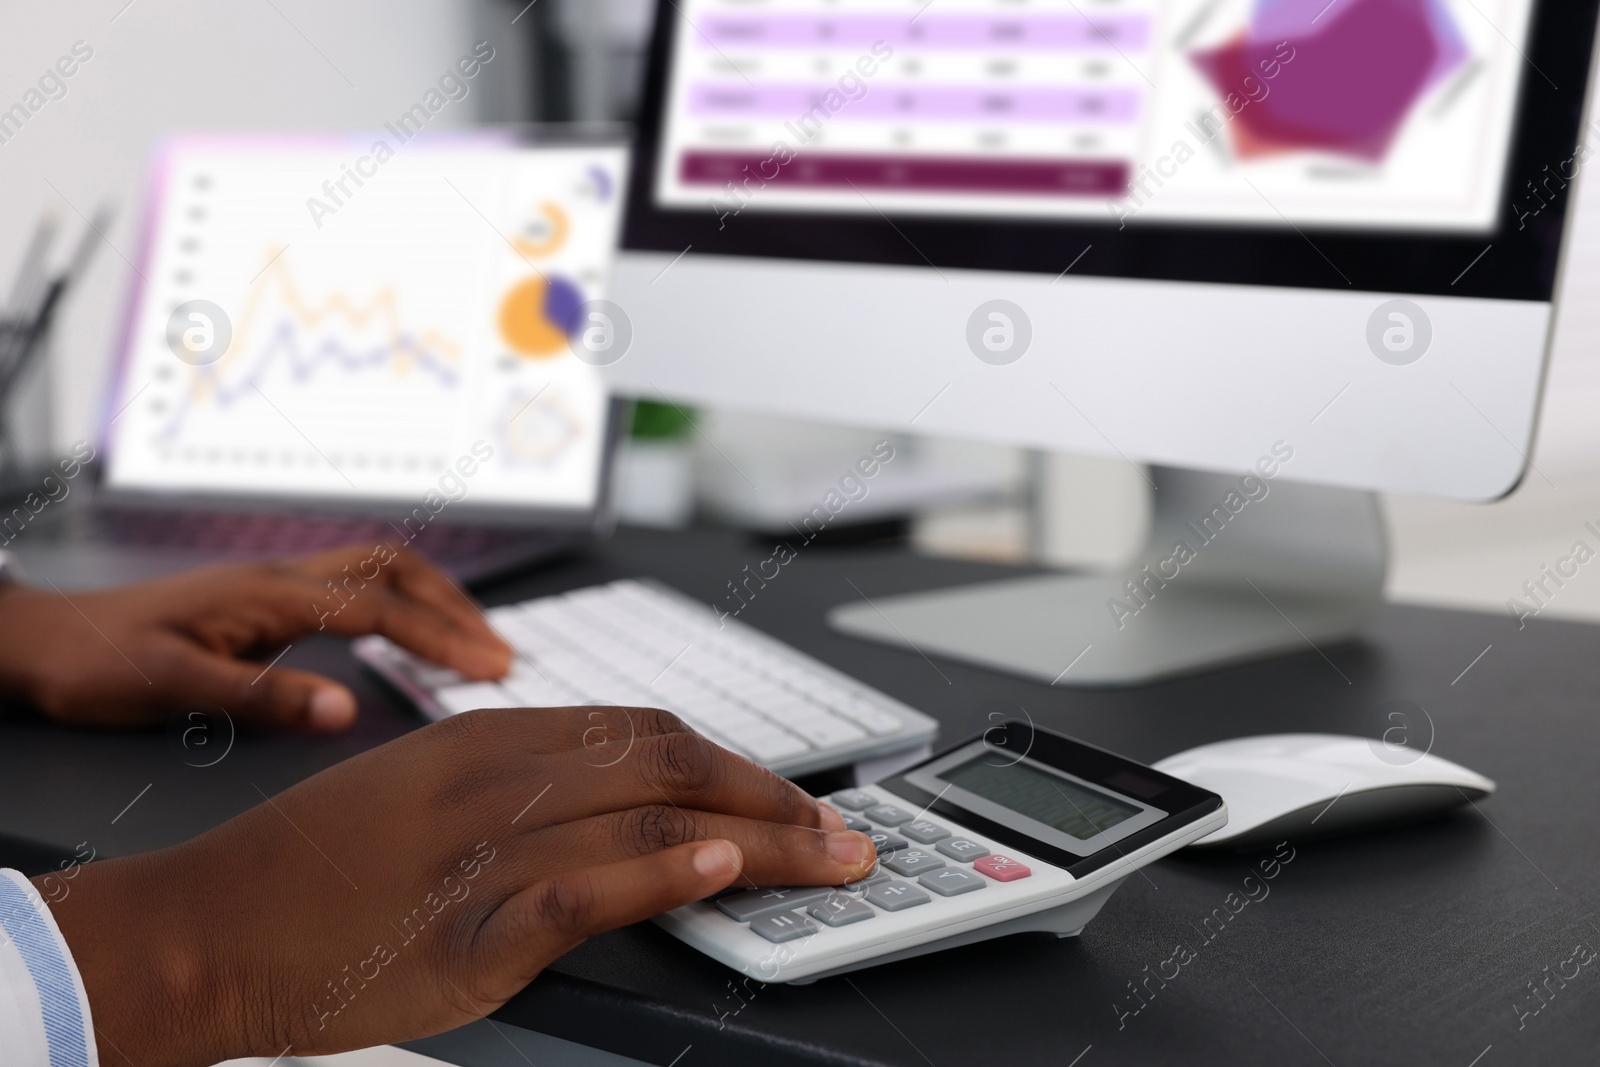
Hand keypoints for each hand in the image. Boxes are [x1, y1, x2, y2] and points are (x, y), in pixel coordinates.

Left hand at [0, 542, 510, 731]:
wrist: (44, 639)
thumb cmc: (98, 663)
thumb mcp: (172, 687)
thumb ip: (262, 697)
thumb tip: (346, 709)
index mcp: (268, 595)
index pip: (379, 609)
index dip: (441, 638)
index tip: (489, 667)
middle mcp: (280, 578)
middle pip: (394, 568)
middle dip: (454, 606)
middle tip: (498, 652)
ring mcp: (275, 583)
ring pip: (378, 569)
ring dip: (432, 598)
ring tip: (470, 639)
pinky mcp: (266, 597)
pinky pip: (354, 584)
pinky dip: (399, 603)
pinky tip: (404, 635)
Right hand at [42, 707, 873, 1066]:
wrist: (206, 927)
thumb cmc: (314, 868)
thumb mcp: (424, 790)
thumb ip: (521, 785)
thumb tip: (621, 804)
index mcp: (492, 738)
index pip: (648, 731)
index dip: (736, 762)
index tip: (790, 794)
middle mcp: (499, 778)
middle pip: (672, 765)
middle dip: (775, 796)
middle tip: (843, 832)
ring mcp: (484, 849)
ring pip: (652, 819)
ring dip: (762, 839)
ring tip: (830, 860)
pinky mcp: (466, 926)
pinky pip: (582, 888)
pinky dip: (660, 874)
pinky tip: (720, 870)